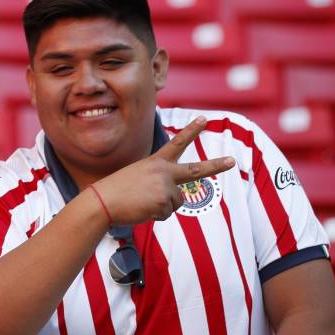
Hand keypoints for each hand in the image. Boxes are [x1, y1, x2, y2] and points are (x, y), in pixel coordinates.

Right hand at [92, 117, 234, 225]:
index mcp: (156, 162)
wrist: (103, 201)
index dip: (191, 131)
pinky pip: (166, 214)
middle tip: (232, 161)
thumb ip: (158, 183)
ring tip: (141, 202)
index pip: (176, 143)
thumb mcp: (137, 177)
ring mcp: (166, 187)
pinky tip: (141, 209)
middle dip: (215, 165)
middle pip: (195, 170)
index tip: (204, 119)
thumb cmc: (116, 190)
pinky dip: (154, 215)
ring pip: (176, 202)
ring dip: (161, 206)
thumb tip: (172, 202)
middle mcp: (164, 172)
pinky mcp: (165, 202)